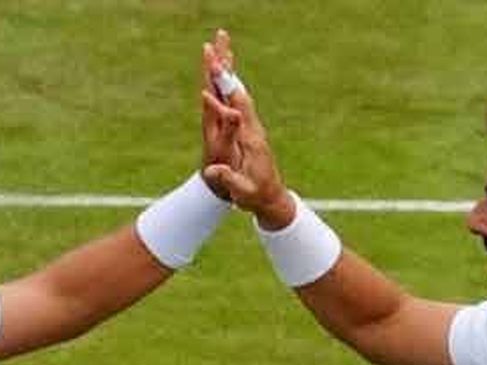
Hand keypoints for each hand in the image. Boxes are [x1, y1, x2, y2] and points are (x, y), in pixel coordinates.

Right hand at [199, 30, 294, 228]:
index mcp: (251, 140)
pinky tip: (226, 75)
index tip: (213, 77)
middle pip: (239, 92)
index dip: (224, 94)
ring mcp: (252, 128)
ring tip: (220, 48)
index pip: (237, 109)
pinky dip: (230, 85)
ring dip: (229, 72)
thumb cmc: (256, 197)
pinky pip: (239, 101)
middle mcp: (253, 128)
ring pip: (240, 93)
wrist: (272, 199)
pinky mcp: (249, 130)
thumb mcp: (242, 192)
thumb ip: (230, 179)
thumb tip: (213, 170)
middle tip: (215, 44)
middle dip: (226, 70)